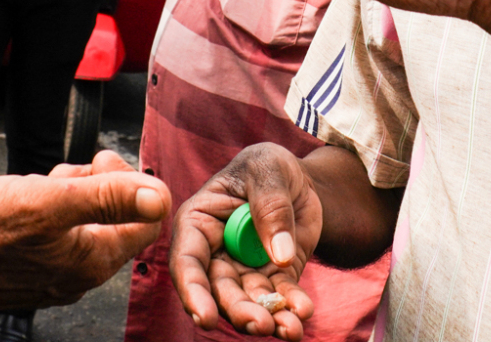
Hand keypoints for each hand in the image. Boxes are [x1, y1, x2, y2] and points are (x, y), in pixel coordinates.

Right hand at [0, 150, 169, 316]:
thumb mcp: (50, 201)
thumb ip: (109, 197)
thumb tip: (159, 195)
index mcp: (94, 260)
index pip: (147, 218)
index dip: (133, 181)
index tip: (101, 161)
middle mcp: (79, 271)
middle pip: (116, 215)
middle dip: (96, 182)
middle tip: (66, 172)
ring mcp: (53, 270)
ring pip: (83, 218)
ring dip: (69, 190)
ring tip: (37, 184)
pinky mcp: (29, 264)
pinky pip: (55, 227)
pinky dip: (45, 205)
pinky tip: (20, 198)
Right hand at [172, 144, 321, 338]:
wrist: (299, 178)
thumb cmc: (268, 165)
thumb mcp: (268, 168)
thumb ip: (271, 205)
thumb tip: (278, 255)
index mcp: (199, 222)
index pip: (188, 260)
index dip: (193, 291)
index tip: (205, 317)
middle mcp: (216, 252)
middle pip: (219, 290)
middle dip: (239, 311)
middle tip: (261, 324)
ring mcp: (244, 268)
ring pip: (250, 300)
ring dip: (267, 316)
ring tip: (289, 329)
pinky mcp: (273, 276)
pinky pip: (280, 296)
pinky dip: (291, 307)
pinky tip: (302, 313)